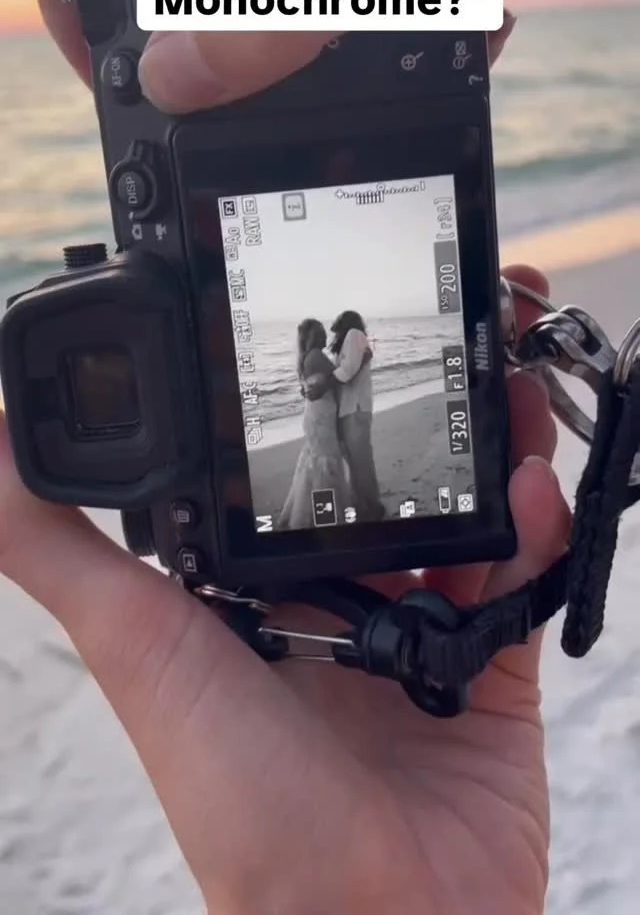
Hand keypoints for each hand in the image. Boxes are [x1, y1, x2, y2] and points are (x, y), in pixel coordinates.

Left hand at [0, 265, 568, 914]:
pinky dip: (534, 535)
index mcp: (255, 599)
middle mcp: (333, 614)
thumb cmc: (244, 803)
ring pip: (460, 525)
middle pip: (383, 495)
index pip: (282, 483)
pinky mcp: (483, 677)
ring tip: (502, 399)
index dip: (306, 418)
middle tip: (445, 356)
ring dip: (486, 462)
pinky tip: (531, 489)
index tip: (322, 346)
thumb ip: (60, 553)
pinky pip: (517, 586)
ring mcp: (414, 645)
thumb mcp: (139, 649)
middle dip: (418, 428)